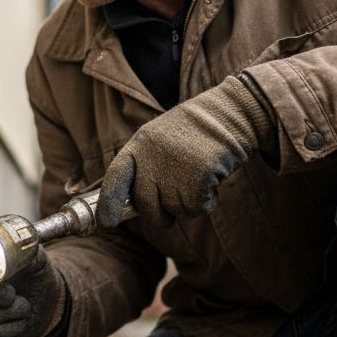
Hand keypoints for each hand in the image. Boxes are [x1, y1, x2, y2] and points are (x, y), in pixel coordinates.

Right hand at [0, 247, 67, 336]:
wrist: (46, 303)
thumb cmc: (35, 275)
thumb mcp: (36, 259)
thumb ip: (27, 252)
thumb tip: (21, 249)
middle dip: (1, 297)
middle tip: (15, 293)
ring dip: (12, 312)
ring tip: (21, 304)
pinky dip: (12, 329)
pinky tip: (17, 321)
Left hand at [99, 75, 275, 227]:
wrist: (229, 113)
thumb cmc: (195, 131)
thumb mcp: (160, 140)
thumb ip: (145, 167)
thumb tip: (138, 205)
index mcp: (139, 145)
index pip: (116, 178)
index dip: (108, 204)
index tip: (107, 223)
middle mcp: (152, 159)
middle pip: (147, 207)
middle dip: (159, 218)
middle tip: (169, 217)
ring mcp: (173, 169)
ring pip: (175, 210)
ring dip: (189, 203)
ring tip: (198, 176)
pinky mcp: (197, 178)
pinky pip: (197, 208)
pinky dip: (207, 202)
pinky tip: (211, 179)